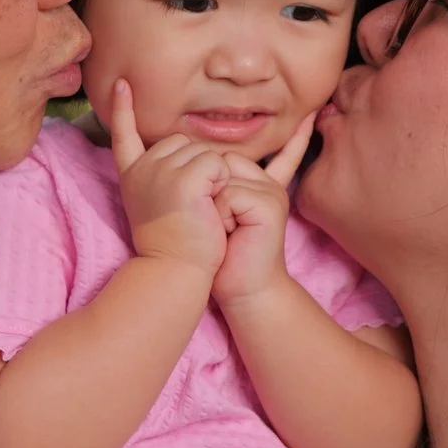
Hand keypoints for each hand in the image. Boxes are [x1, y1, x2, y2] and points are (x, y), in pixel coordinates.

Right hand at [109, 80, 229, 274]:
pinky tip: (209, 208)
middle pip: (185, 142)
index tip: (123, 84)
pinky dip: (222, 185)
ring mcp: (160, 170)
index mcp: (134, 175)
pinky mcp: (183, 178)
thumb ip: (165, 175)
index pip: (125, 135)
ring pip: (204, 152)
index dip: (124, 110)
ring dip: (213, 179)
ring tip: (201, 211)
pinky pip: (216, 164)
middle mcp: (142, 168)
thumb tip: (185, 151)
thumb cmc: (177, 247)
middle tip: (195, 207)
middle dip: (200, 168)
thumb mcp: (162, 205)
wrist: (175, 271)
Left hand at [211, 116, 313, 306]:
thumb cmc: (220, 258)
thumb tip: (176, 157)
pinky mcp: (269, 205)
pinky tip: (229, 234)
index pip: (227, 155)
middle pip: (219, 160)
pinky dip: (221, 215)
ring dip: (212, 205)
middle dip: (206, 191)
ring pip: (222, 174)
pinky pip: (230, 193)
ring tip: (222, 231)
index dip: (206, 171)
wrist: (244, 291)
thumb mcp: (209, 215)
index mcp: (254, 182)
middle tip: (216, 225)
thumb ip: (205, 186)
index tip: (210, 208)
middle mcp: (265, 182)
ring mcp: (271, 192)